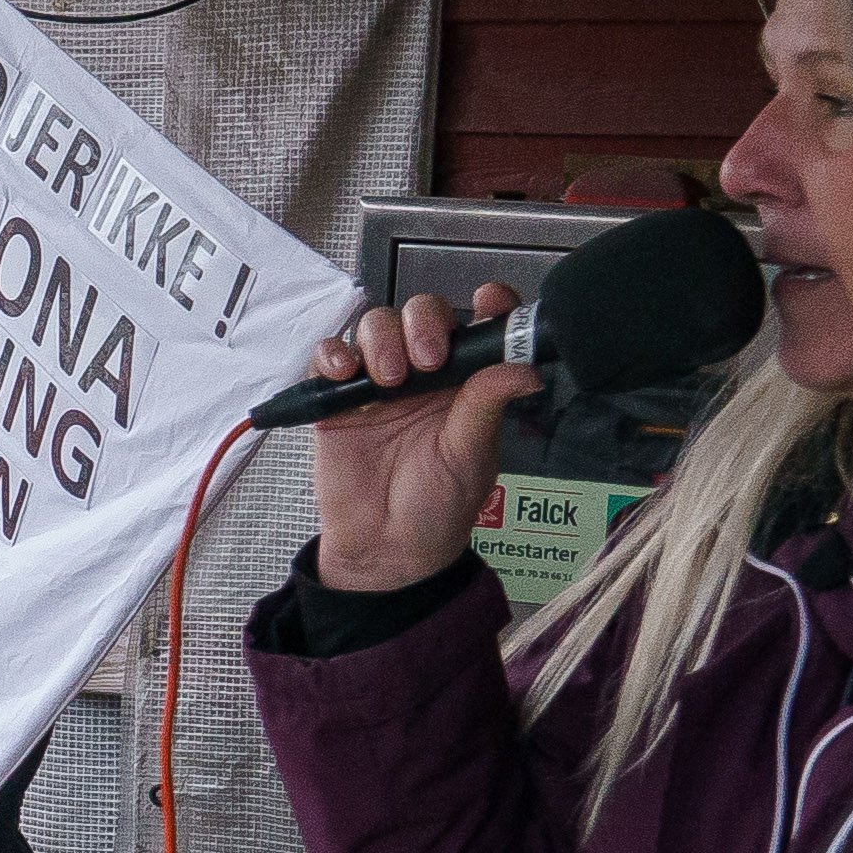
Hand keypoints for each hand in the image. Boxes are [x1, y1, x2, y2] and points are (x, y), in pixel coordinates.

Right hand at [297, 282, 531, 596]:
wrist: (387, 549)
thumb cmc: (437, 507)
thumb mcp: (470, 454)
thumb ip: (487, 403)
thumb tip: (525, 368)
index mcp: (466, 382)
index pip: (479, 326)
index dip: (486, 306)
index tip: (489, 303)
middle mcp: (424, 374)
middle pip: (421, 314)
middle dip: (423, 323)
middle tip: (427, 358)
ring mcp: (378, 383)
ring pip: (375, 327)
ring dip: (380, 340)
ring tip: (387, 380)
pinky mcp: (336, 400)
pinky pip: (328, 359)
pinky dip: (331, 356)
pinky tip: (344, 374)